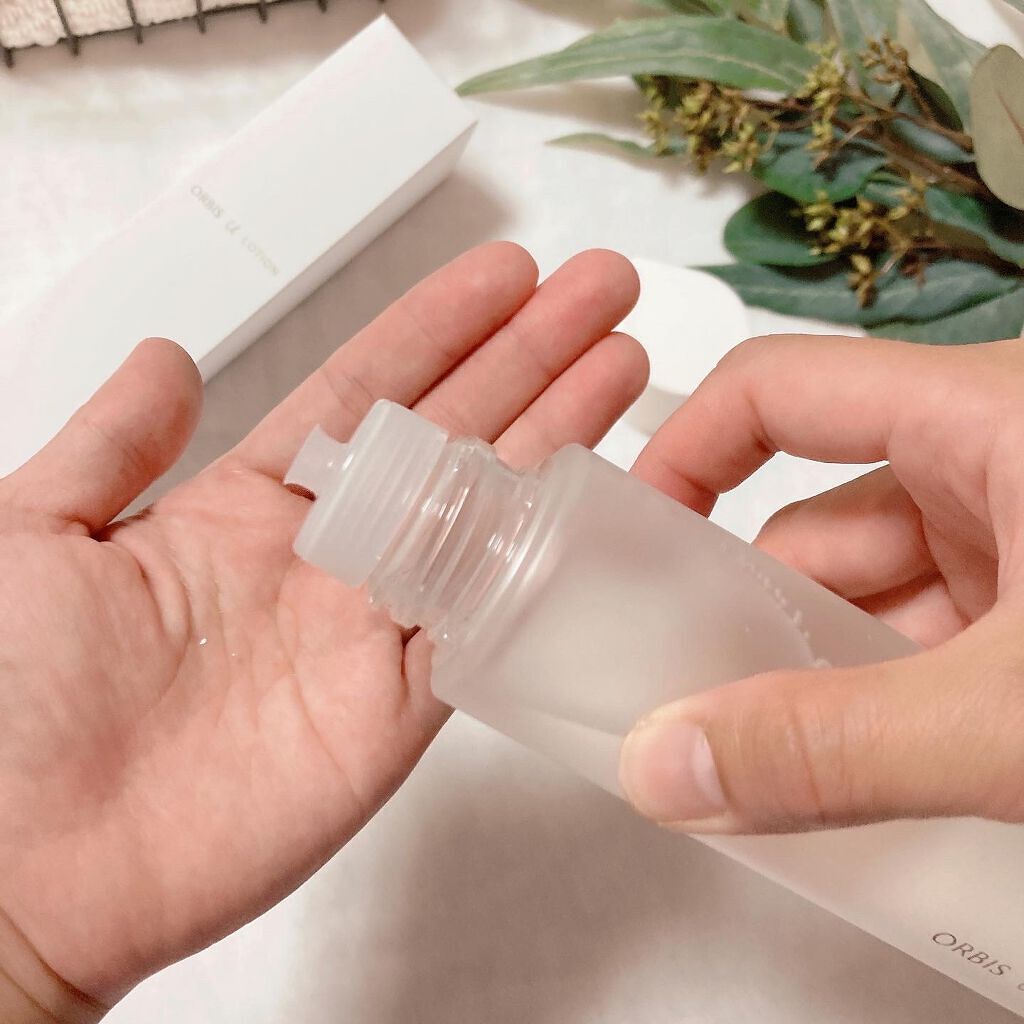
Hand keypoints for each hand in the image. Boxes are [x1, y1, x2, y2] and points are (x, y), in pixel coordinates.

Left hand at [0, 244, 646, 1019]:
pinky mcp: (401, 706)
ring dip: (559, 436)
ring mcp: (371, 627)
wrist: (26, 873)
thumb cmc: (7, 709)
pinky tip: (597, 504)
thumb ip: (112, 441)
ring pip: (490, 511)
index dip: (441, 326)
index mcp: (245, 507)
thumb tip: (168, 358)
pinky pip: (491, 622)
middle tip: (594, 298)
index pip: (370, 387)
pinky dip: (543, 565)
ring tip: (618, 369)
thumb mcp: (32, 532)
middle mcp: (325, 555)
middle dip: (531, 356)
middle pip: (453, 431)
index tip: (502, 277)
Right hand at [620, 333, 1023, 834]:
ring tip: (755, 765)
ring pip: (872, 595)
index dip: (682, 457)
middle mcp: (998, 457)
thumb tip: (660, 771)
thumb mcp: (1013, 711)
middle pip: (813, 523)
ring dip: (816, 677)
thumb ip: (836, 746)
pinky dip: (886, 699)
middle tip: (676, 706)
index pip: (775, 394)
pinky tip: (853, 772)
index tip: (622, 550)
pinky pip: (931, 636)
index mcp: (985, 415)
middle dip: (744, 618)